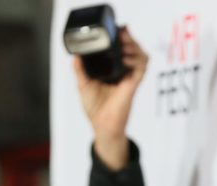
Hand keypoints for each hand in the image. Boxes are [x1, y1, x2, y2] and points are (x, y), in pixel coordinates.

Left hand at [73, 26, 148, 169]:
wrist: (101, 124)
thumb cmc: (94, 108)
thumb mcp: (83, 84)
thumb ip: (80, 70)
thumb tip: (75, 55)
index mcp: (113, 70)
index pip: (122, 50)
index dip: (123, 38)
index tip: (119, 29)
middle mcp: (123, 72)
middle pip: (134, 49)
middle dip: (130, 39)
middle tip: (122, 33)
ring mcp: (129, 78)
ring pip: (141, 56)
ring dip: (135, 47)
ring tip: (125, 44)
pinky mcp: (133, 85)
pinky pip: (141, 69)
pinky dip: (136, 60)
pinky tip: (126, 58)